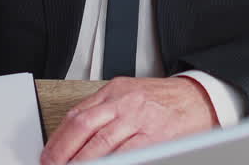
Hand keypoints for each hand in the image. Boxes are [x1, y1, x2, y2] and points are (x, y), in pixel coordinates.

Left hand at [40, 76, 215, 163]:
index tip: (49, 155)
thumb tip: (75, 136)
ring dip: (83, 163)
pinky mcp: (155, 137)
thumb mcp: (130, 94)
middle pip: (83, 128)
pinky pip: (128, 155)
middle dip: (63, 153)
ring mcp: (139, 119)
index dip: (58, 140)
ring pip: (101, 144)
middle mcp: (125, 103)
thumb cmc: (165, 100)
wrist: (200, 99)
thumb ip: (104, 111)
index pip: (76, 115)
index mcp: (115, 91)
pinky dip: (113, 164)